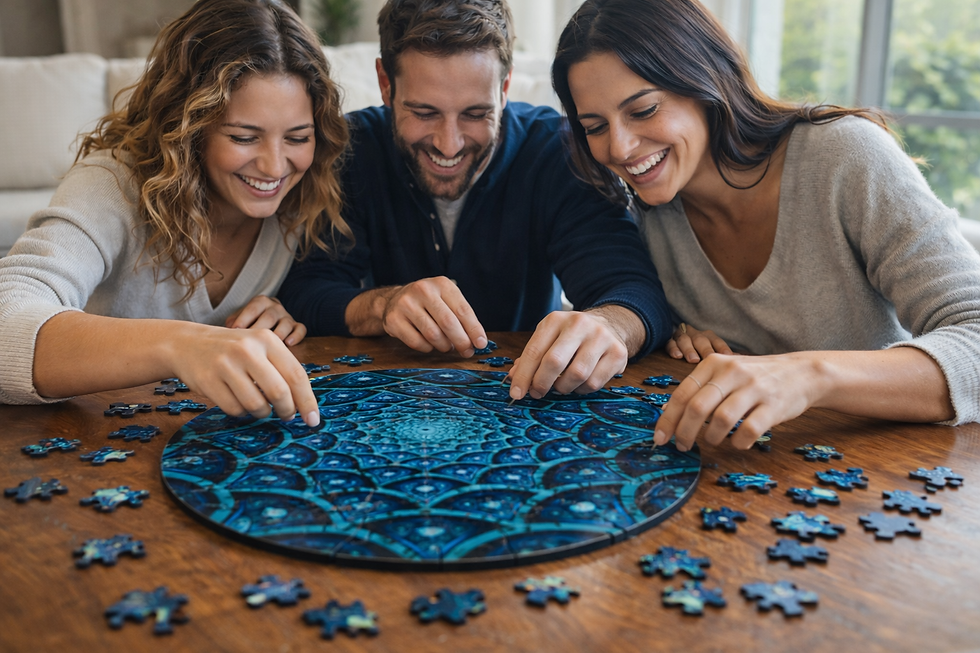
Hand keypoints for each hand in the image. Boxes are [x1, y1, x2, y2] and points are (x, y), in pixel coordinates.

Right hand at [174, 326, 319, 426]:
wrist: (187, 344)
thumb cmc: (234, 351)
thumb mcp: (259, 348)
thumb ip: (281, 369)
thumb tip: (304, 405)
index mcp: (266, 339)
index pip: (296, 375)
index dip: (307, 401)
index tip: (313, 420)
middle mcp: (247, 349)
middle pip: (279, 392)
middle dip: (287, 410)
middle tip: (286, 416)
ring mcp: (225, 364)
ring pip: (256, 404)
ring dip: (262, 412)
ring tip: (259, 405)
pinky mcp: (208, 380)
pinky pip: (235, 409)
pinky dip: (241, 412)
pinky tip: (237, 400)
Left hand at [225, 296, 306, 345]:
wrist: (265, 319)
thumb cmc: (249, 322)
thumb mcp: (240, 318)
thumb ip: (234, 322)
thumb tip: (230, 331)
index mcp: (261, 302)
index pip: (254, 308)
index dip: (245, 318)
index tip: (235, 330)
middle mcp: (276, 307)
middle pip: (270, 316)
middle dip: (260, 329)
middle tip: (252, 341)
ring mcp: (287, 317)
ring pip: (286, 323)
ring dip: (279, 334)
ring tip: (272, 344)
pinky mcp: (297, 326)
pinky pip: (300, 329)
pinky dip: (296, 336)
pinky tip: (289, 343)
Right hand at [380, 276, 487, 354]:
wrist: (395, 300)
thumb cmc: (429, 303)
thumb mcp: (446, 299)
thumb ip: (462, 317)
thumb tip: (478, 341)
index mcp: (441, 284)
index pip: (462, 310)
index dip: (474, 329)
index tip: (481, 343)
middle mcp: (423, 290)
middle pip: (448, 323)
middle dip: (461, 341)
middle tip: (467, 351)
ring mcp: (406, 305)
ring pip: (433, 335)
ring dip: (444, 346)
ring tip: (447, 346)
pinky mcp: (394, 320)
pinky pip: (417, 343)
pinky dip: (428, 348)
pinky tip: (430, 344)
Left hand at [508, 309, 629, 399]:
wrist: (609, 325)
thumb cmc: (571, 336)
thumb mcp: (548, 338)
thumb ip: (531, 357)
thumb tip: (514, 379)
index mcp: (556, 320)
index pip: (534, 351)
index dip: (523, 376)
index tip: (516, 394)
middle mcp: (579, 324)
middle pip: (555, 362)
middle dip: (541, 383)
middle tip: (537, 393)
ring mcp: (601, 338)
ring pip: (577, 375)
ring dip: (564, 388)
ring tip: (561, 385)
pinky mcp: (618, 353)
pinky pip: (594, 382)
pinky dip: (582, 389)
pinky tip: (579, 383)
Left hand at [653, 353, 818, 450]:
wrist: (801, 373)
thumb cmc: (755, 377)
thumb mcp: (725, 373)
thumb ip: (700, 389)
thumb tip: (669, 415)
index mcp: (714, 364)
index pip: (682, 394)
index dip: (668, 419)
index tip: (660, 438)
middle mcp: (732, 372)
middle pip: (697, 408)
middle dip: (684, 432)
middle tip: (682, 446)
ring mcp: (754, 388)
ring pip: (721, 420)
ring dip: (712, 437)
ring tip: (713, 441)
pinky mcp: (774, 406)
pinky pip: (748, 430)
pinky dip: (738, 442)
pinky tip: (738, 442)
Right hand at [667, 323, 732, 362]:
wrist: (683, 342)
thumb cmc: (701, 353)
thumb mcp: (714, 353)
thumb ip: (724, 357)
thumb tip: (739, 361)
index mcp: (708, 337)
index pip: (717, 341)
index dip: (722, 348)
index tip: (728, 357)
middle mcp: (696, 335)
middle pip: (701, 339)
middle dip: (705, 349)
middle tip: (709, 359)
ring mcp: (682, 337)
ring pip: (685, 340)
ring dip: (689, 349)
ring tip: (693, 360)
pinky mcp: (670, 341)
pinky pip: (670, 343)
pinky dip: (673, 348)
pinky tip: (677, 356)